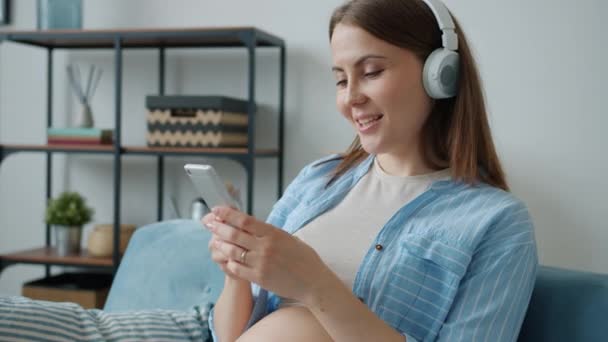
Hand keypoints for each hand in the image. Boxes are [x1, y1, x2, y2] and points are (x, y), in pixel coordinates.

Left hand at [206, 206, 332, 303]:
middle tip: (208, 223)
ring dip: (220, 244)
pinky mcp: (259, 278)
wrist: (313, 282)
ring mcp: (261, 263)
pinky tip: (225, 259)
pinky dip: (228, 262)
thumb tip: (250, 225)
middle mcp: (265, 246)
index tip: (217, 210)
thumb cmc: (304, 259)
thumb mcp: (289, 238)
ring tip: (214, 240)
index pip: (244, 220)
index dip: (227, 214)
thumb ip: (269, 232)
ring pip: (232, 251)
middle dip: (218, 227)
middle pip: (234, 234)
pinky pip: (237, 268)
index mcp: (274, 233)